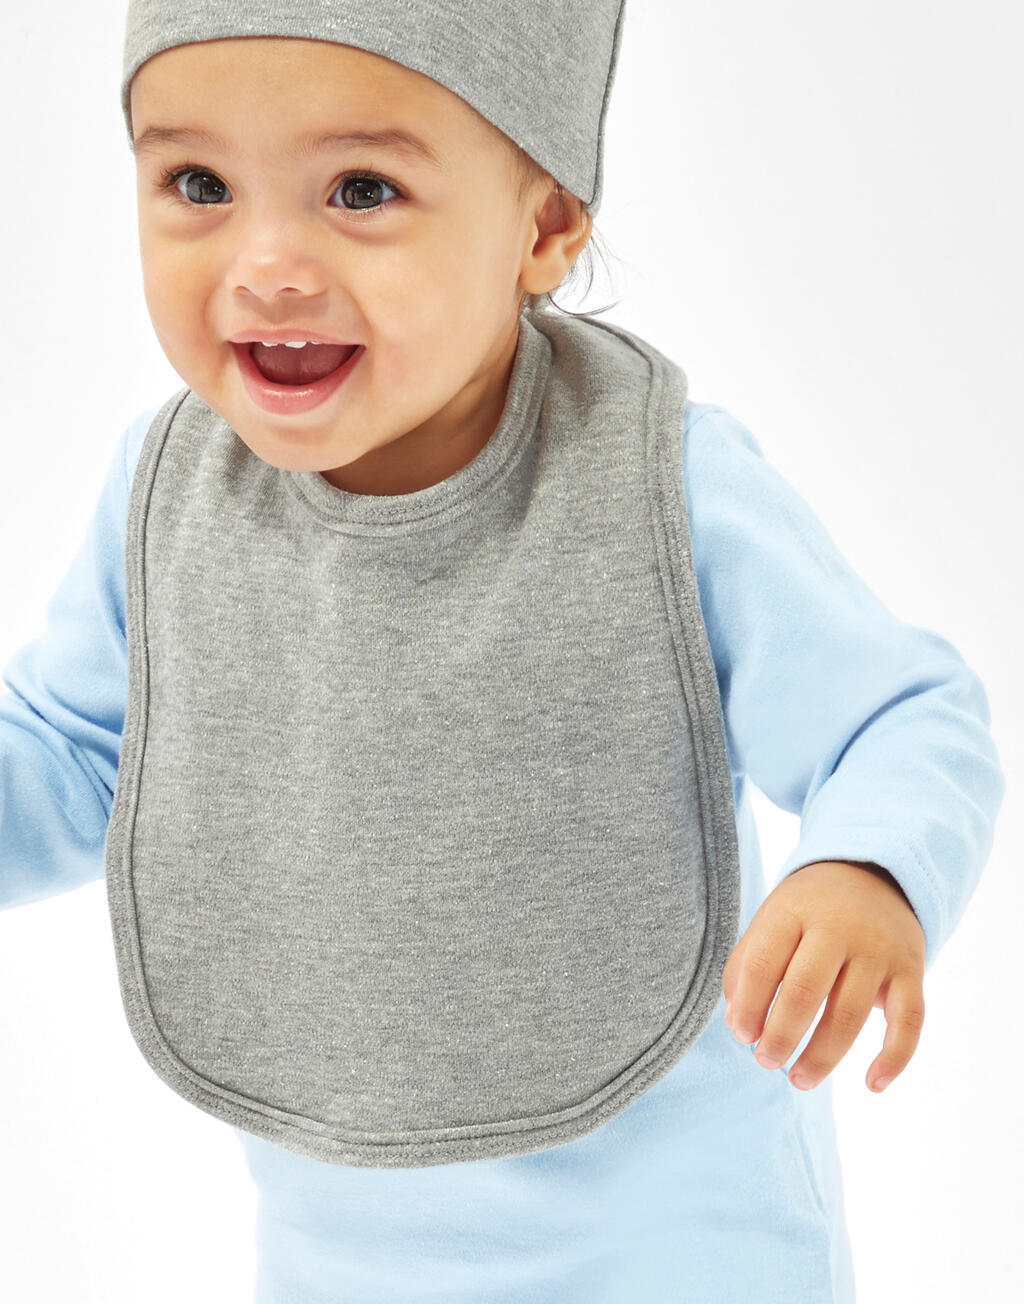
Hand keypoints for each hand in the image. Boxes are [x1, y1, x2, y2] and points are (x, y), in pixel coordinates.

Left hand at [721, 859, 925, 1092]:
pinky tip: (873, 1084)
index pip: (764, 963)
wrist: (873, 873)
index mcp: (794, 912)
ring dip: (824, 1056)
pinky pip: (910, 1021)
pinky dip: (894, 1058)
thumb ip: (747, 967)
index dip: (749, 1005)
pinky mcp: (912, 970)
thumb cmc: (809, 910)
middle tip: (766, 1061)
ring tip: (800, 1079)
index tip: (742, 1036)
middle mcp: (838, 928)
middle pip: (806, 989)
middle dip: (782, 1035)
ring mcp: (879, 949)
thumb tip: (737, 1024)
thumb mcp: (772, 920)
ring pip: (852, 1013)